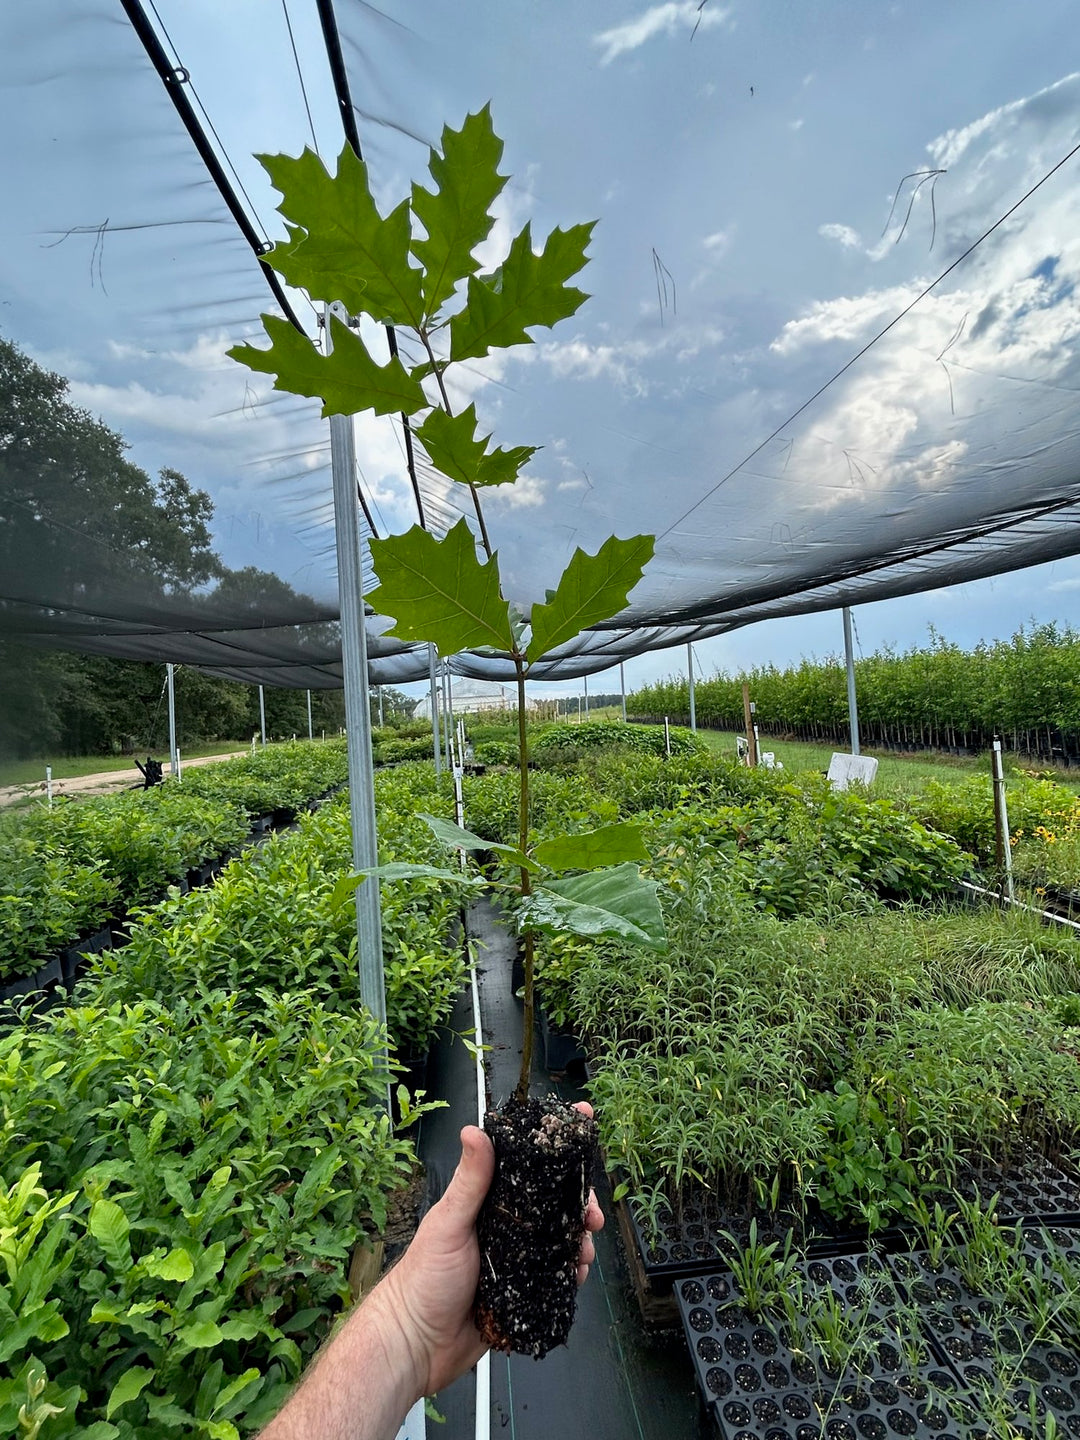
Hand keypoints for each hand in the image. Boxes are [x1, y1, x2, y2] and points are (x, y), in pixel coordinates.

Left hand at [371, 1101, 603, 1397]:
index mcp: (488, 1202)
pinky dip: (571, 1273)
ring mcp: (517, 1259)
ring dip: (579, 1240)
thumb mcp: (449, 1222)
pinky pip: (556, 1277)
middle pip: (554, 1203)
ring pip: (560, 1239)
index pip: (526, 1166)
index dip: (554, 1147)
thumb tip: (474, 1130)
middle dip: (579, 1202)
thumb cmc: (425, 1277)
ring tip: (584, 1249)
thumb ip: (469, 1180)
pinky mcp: (524, 1291)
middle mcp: (505, 1227)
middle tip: (592, 1214)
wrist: (419, 1343)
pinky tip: (577, 1274)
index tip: (582, 1122)